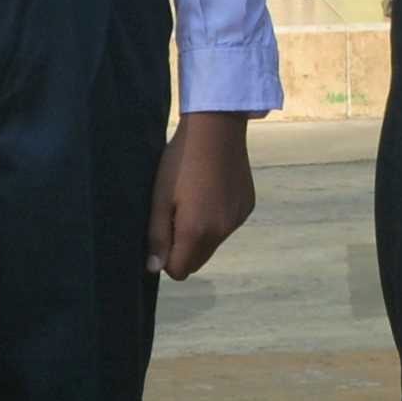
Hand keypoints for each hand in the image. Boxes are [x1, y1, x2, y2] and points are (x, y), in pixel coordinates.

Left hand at [149, 111, 255, 279]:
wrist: (217, 129)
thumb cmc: (180, 162)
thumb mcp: (160, 198)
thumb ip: (157, 236)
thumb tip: (154, 269)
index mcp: (197, 232)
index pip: (180, 271)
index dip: (166, 259)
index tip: (162, 233)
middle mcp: (221, 233)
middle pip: (198, 262)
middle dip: (184, 250)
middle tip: (175, 217)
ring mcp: (237, 221)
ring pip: (213, 244)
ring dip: (201, 234)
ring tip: (194, 200)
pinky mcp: (247, 207)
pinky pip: (227, 227)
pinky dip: (217, 219)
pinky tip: (212, 192)